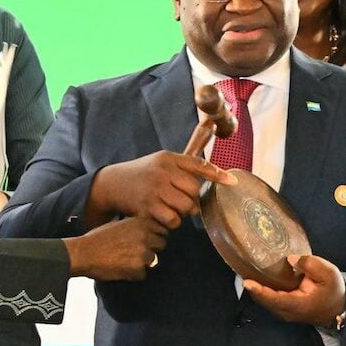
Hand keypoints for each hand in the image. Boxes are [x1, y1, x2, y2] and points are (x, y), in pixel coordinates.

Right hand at [64, 216, 167, 280]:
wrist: (83, 253)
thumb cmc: (97, 239)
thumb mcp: (118, 224)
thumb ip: (135, 227)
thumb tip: (148, 232)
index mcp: (141, 222)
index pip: (162, 230)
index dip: (153, 237)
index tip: (145, 241)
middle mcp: (145, 235)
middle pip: (161, 244)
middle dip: (151, 249)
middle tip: (135, 253)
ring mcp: (143, 252)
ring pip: (154, 260)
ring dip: (142, 263)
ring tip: (125, 261)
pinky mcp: (138, 267)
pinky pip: (143, 274)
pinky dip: (133, 274)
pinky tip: (120, 269)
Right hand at [86, 151, 234, 229]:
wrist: (112, 184)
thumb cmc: (145, 172)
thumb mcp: (164, 158)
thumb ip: (190, 149)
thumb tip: (211, 123)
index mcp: (169, 158)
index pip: (197, 165)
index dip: (216, 174)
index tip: (232, 182)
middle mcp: (162, 171)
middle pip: (194, 190)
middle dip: (192, 200)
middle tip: (182, 201)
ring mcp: (155, 189)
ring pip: (185, 207)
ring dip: (182, 213)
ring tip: (172, 208)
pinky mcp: (147, 206)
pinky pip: (173, 220)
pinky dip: (172, 222)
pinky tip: (164, 217)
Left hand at [242, 254, 345, 326]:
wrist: (340, 307)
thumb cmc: (333, 291)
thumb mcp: (328, 274)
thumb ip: (310, 264)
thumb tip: (290, 259)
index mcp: (297, 305)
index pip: (274, 299)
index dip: (259, 291)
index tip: (247, 281)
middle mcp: (287, 312)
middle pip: (264, 300)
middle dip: (251, 287)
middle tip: (240, 269)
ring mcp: (284, 311)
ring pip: (264, 300)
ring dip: (255, 288)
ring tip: (244, 271)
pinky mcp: (283, 307)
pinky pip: (268, 298)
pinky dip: (261, 289)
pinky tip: (255, 276)